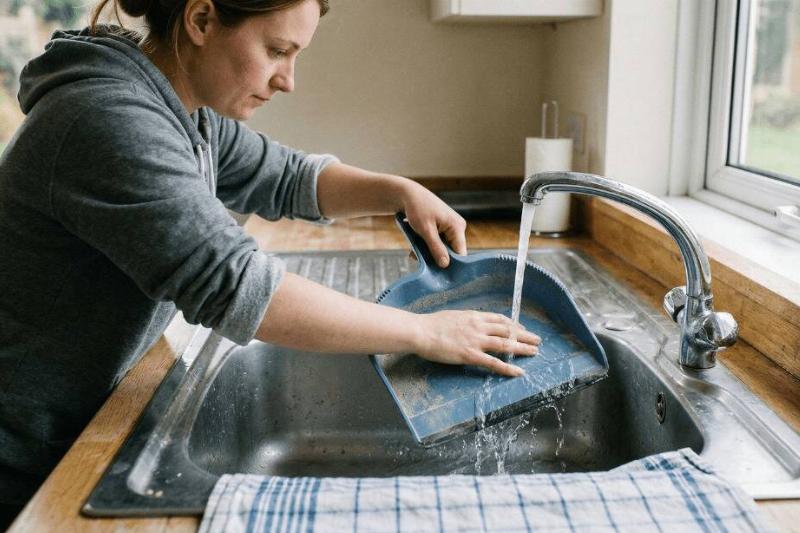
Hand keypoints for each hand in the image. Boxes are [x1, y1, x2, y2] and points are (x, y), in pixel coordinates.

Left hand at [401, 182, 466, 267]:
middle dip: (437, 258)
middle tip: (423, 265)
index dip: (452, 265)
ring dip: (430, 253)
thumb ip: (436, 248)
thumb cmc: (417, 209)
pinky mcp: (442, 228)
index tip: (441, 275)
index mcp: (457, 226)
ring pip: (443, 248)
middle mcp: (457, 227)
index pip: (460, 252)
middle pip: (451, 251)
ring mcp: (449, 227)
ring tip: (415, 254)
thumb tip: (445, 265)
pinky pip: (438, 242)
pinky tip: (415, 250)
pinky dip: (428, 247)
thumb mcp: (426, 230)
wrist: (407, 194)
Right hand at [412, 310, 540, 376]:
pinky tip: (519, 371)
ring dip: (523, 348)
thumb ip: (466, 321)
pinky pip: (494, 362)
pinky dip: (508, 367)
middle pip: (507, 330)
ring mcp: (476, 341)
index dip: (514, 324)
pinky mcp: (470, 355)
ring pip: (505, 344)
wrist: (421, 331)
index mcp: (474, 316)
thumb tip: (471, 324)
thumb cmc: (431, 325)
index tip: (522, 329)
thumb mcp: (453, 316)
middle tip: (537, 340)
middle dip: (525, 335)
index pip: (500, 319)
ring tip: (535, 352)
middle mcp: (478, 326)